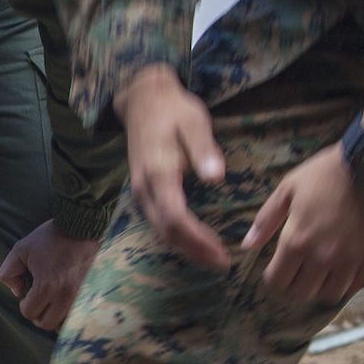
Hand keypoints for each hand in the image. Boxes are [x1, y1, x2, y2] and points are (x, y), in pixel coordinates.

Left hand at [0, 219, 99, 332]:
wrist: (81, 226)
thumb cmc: (49, 238)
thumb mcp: (20, 249)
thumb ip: (9, 273)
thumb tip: (17, 292)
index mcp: (47, 285)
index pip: (30, 313)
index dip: (24, 304)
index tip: (27, 293)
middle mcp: (66, 295)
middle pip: (47, 323)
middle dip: (38, 315)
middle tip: (37, 300)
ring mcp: (81, 295)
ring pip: (64, 323)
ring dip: (54, 316)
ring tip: (51, 302)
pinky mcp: (91, 292)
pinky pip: (79, 315)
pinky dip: (69, 314)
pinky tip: (63, 301)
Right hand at [116, 63, 229, 270]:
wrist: (142, 99)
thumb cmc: (173, 110)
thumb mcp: (194, 122)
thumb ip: (204, 149)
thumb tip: (216, 177)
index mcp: (159, 174)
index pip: (176, 219)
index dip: (197, 241)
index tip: (221, 253)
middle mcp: (146, 188)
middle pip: (167, 232)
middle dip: (194, 251)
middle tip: (222, 264)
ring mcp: (141, 191)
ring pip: (160, 230)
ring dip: (185, 247)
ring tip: (211, 257)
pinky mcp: (144, 190)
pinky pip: (158, 222)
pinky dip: (176, 236)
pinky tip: (193, 239)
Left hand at [242, 141, 363, 305]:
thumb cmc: (327, 173)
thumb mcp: (288, 188)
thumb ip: (266, 220)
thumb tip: (247, 245)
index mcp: (297, 241)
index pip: (278, 280)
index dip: (273, 278)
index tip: (277, 269)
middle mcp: (322, 258)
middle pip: (302, 292)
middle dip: (294, 285)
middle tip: (297, 272)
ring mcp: (350, 262)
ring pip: (329, 294)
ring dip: (321, 287)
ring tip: (319, 274)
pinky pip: (357, 286)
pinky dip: (347, 283)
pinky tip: (343, 270)